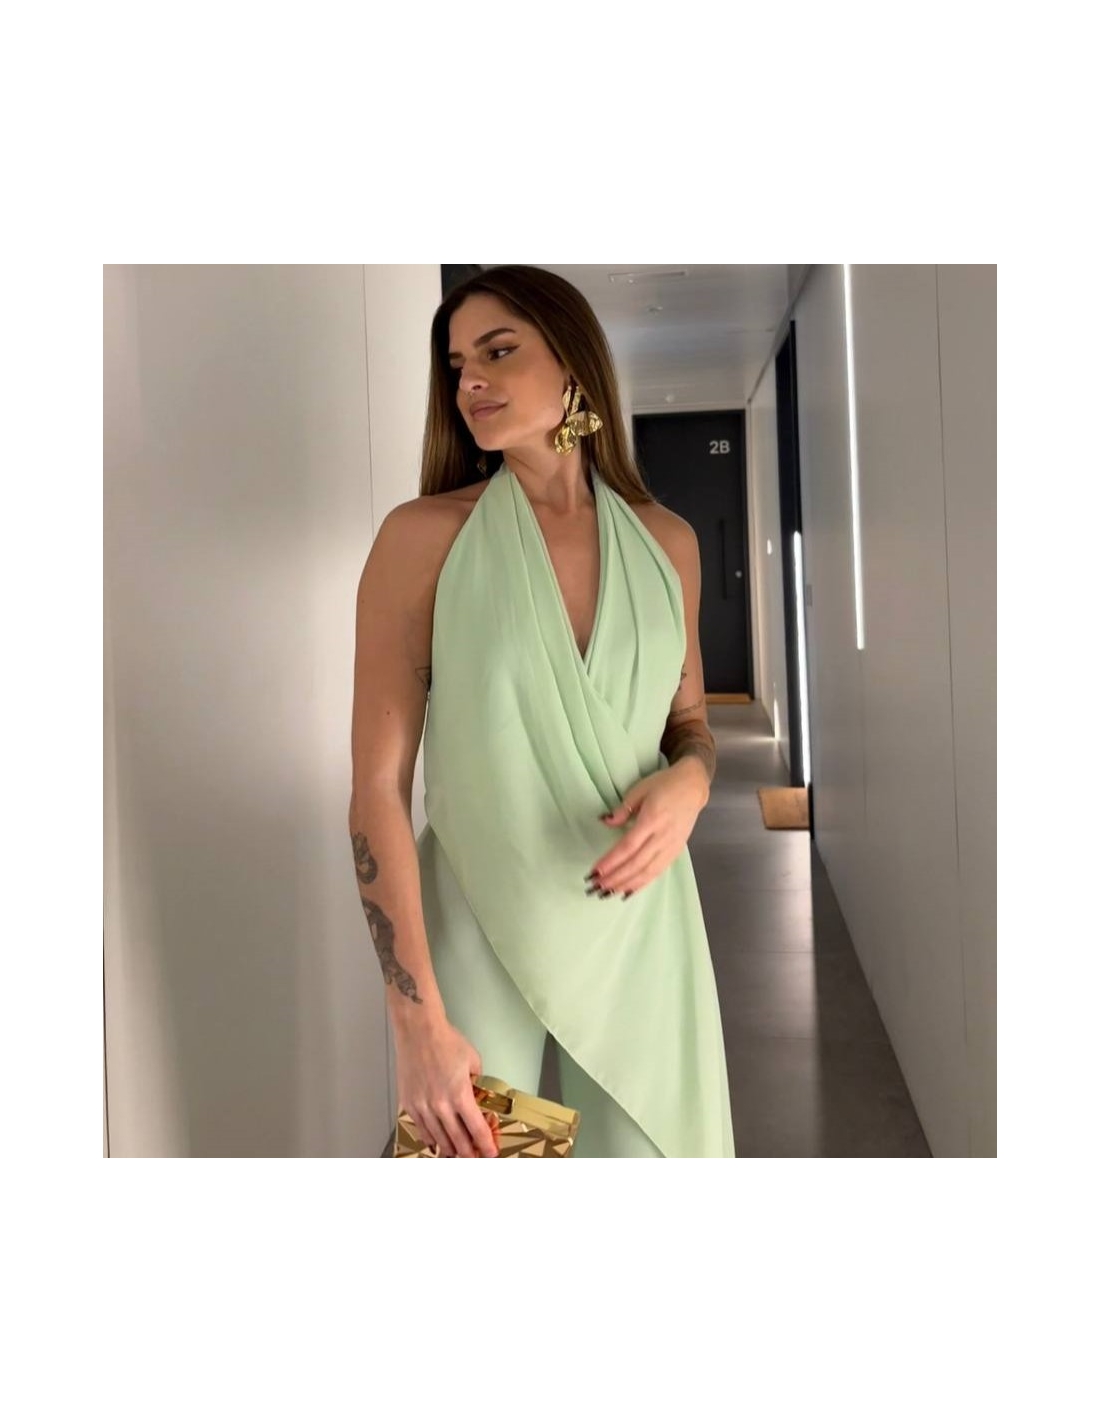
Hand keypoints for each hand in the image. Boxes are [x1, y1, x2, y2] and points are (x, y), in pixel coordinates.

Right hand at [393, 1016, 498, 1157]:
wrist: (419, 1031)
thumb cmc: (447, 1042)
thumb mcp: (473, 1062)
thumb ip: (477, 1084)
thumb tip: (478, 1099)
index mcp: (460, 1095)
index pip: (477, 1130)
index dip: (486, 1145)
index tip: (491, 1153)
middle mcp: (440, 1106)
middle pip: (458, 1141)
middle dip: (470, 1153)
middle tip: (476, 1158)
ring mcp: (422, 1107)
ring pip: (439, 1140)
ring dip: (451, 1150)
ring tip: (459, 1154)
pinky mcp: (409, 1104)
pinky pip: (421, 1130)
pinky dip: (431, 1140)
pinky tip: (437, 1144)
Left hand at [587, 760, 708, 897]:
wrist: (693, 787)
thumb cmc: (664, 784)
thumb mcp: (640, 789)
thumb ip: (623, 809)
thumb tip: (605, 822)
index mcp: (653, 818)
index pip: (629, 846)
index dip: (612, 860)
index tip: (595, 871)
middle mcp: (663, 836)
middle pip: (637, 863)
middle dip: (615, 877)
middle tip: (596, 886)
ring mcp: (671, 846)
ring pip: (648, 872)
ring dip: (627, 884)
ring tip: (608, 893)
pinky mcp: (676, 852)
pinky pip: (658, 872)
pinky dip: (642, 884)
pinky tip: (628, 891)